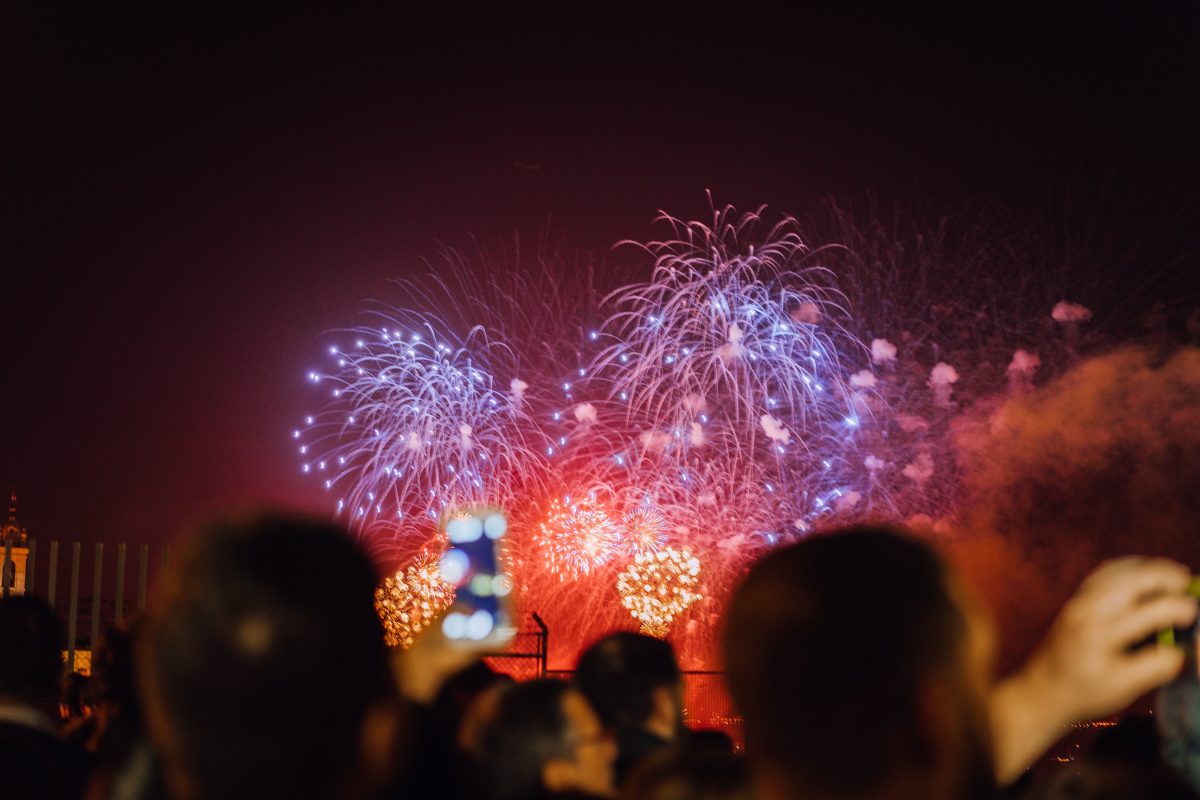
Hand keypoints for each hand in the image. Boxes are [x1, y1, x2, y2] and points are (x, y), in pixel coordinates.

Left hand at [991, 556, 1197, 781]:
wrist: (1042, 690)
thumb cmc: (1084, 693)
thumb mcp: (1124, 687)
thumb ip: (1157, 668)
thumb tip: (1186, 651)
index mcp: (1101, 633)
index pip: (1149, 612)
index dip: (1178, 609)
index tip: (1193, 613)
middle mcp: (1088, 610)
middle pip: (1132, 579)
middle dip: (1165, 576)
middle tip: (1189, 583)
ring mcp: (1079, 600)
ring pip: (1118, 570)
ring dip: (1148, 568)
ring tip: (1175, 575)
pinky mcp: (1076, 599)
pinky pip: (1104, 572)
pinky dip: (1129, 567)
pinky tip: (1145, 574)